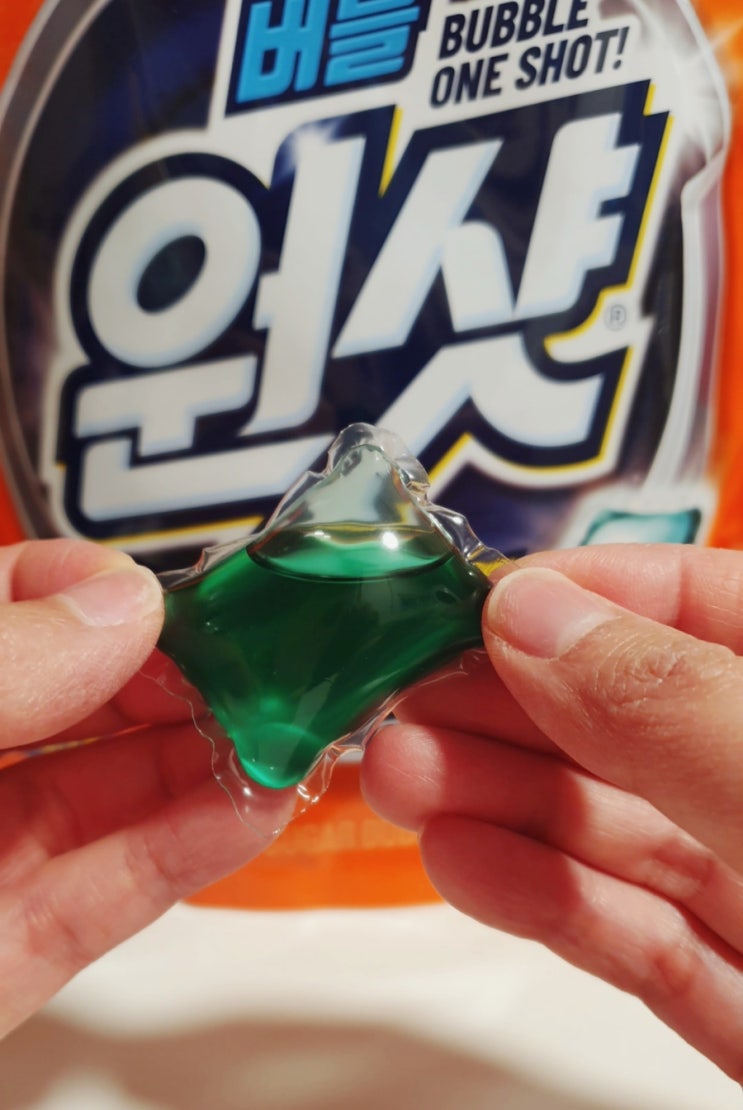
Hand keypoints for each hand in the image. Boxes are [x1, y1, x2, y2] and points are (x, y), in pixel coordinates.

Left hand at [0, 539, 291, 1037]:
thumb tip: (122, 605)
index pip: (21, 604)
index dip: (96, 590)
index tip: (170, 599)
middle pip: (86, 697)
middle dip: (183, 675)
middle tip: (271, 660)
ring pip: (114, 794)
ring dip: (212, 761)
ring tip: (296, 730)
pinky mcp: (10, 957)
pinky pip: (110, 890)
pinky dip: (191, 850)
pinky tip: (257, 808)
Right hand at [362, 544, 742, 1080]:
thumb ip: (667, 704)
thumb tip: (534, 615)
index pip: (701, 603)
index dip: (583, 594)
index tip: (477, 601)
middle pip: (633, 722)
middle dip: (508, 710)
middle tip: (404, 701)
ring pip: (616, 828)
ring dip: (498, 801)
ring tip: (398, 780)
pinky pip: (632, 931)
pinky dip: (543, 895)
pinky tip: (461, 861)